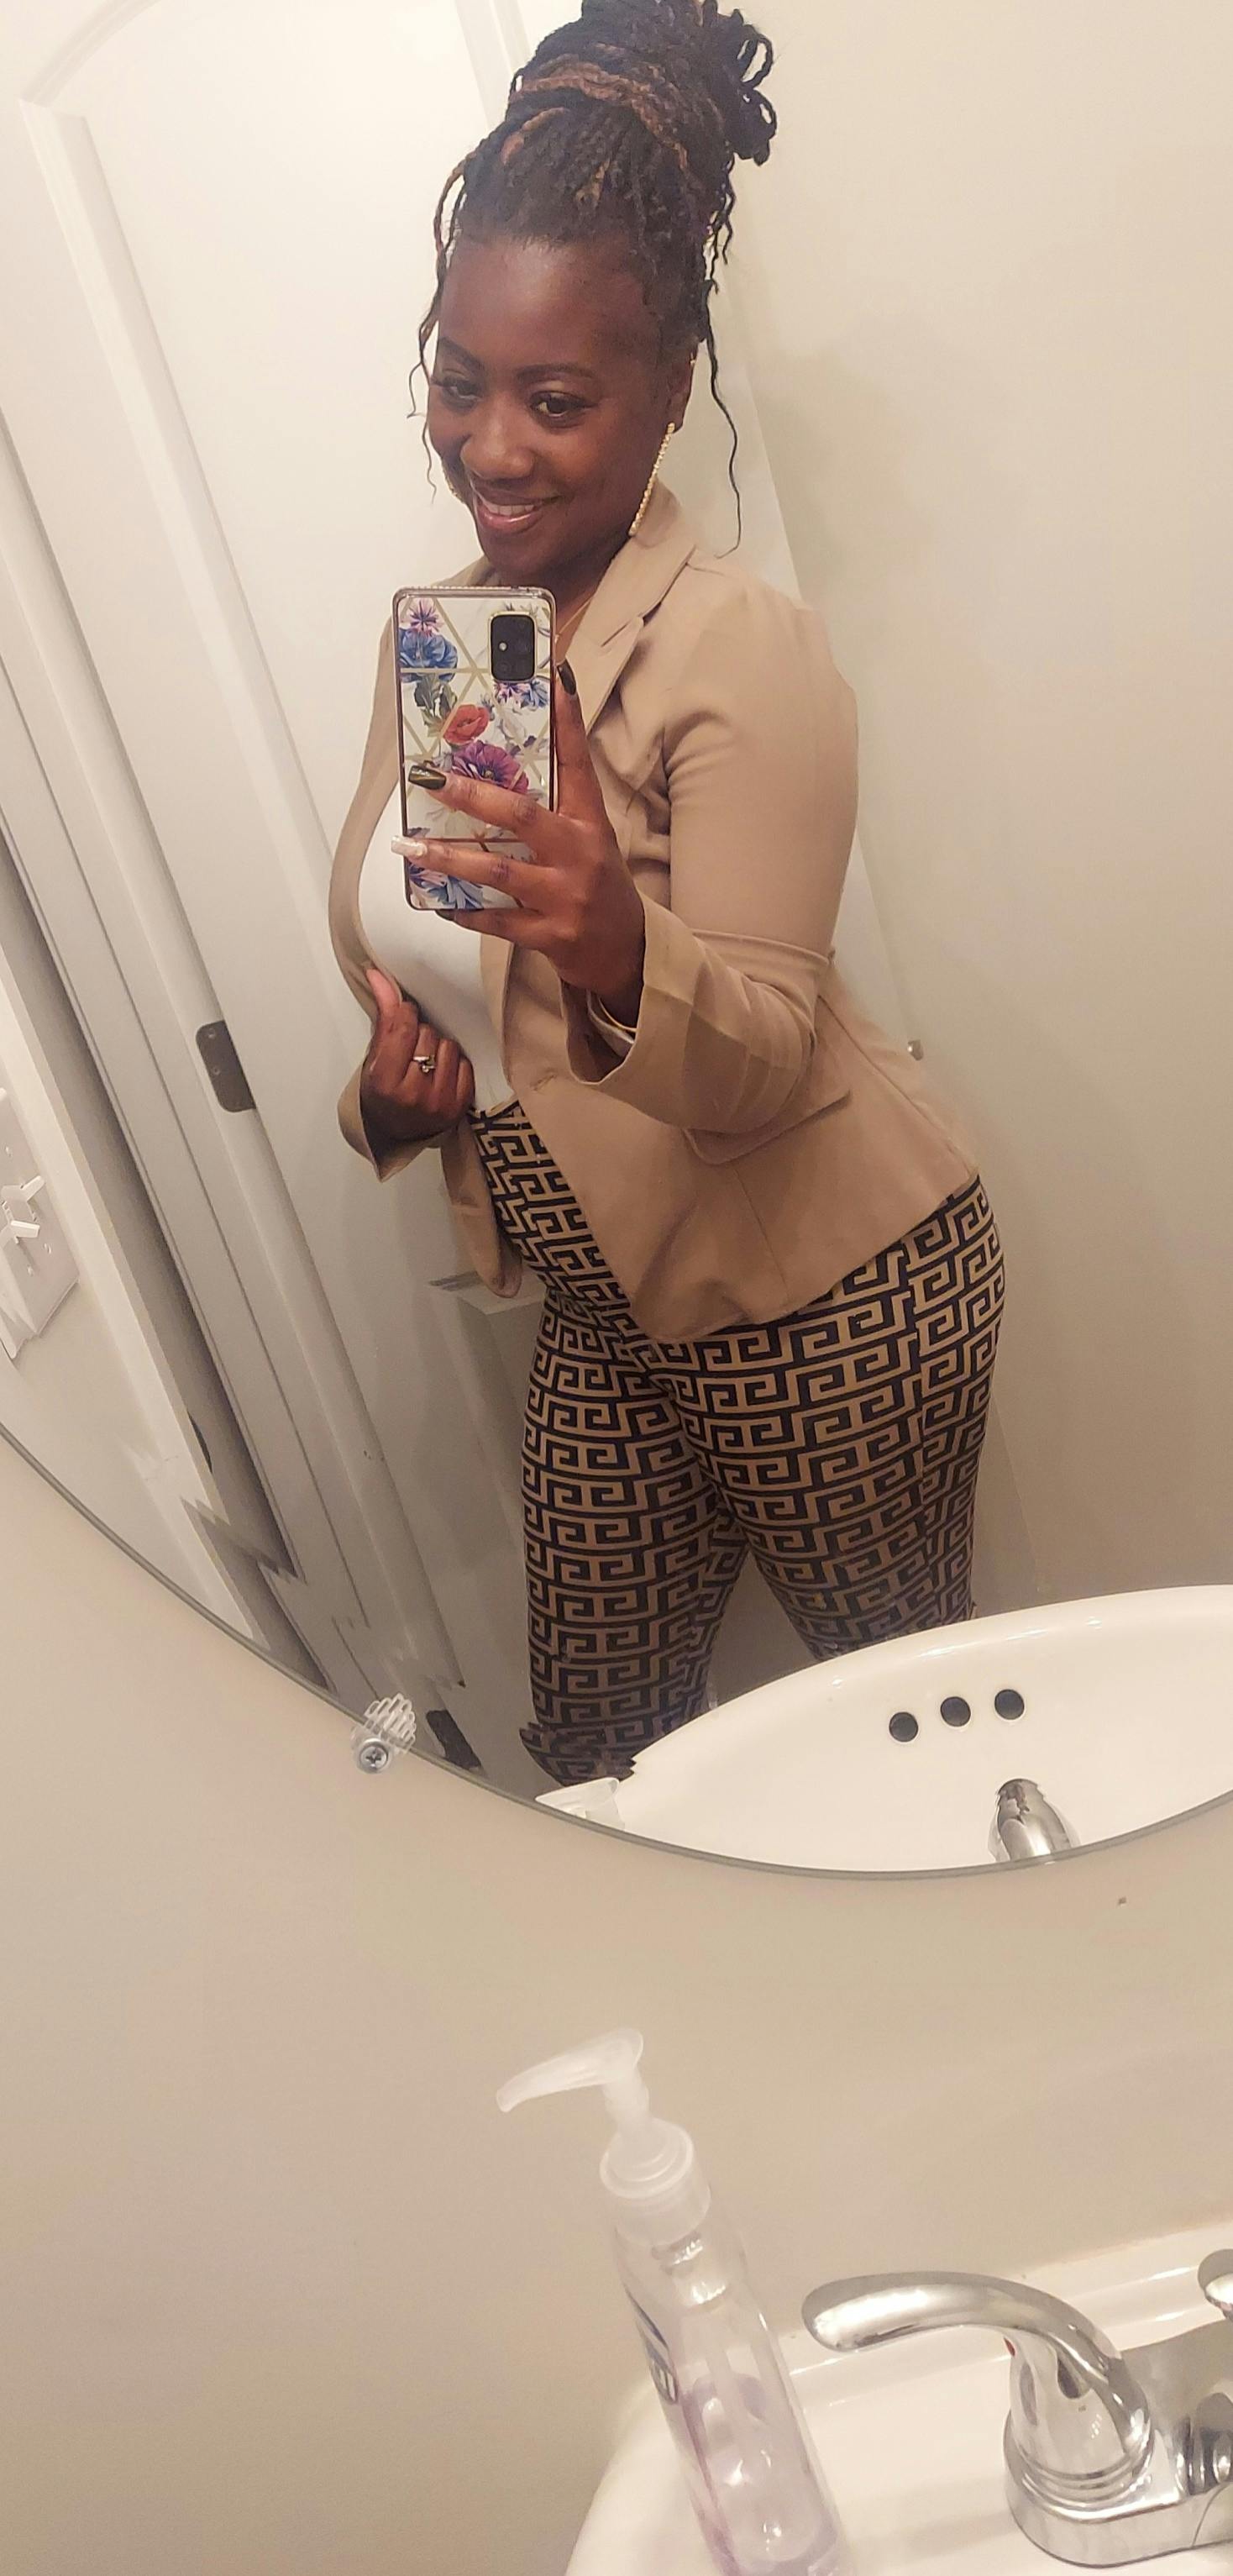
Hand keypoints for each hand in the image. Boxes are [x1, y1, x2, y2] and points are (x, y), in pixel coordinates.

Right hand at [358, 968, 473, 1148]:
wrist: (394, 1133)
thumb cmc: (381, 1094)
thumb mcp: (373, 1058)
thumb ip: (382, 1017)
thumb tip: (378, 975)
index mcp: (384, 1082)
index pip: (403, 1028)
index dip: (406, 1013)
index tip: (405, 1014)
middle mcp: (413, 1094)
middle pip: (428, 1035)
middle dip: (420, 1034)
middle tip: (411, 1049)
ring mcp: (439, 1102)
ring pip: (449, 1047)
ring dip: (439, 1048)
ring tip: (426, 1062)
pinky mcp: (459, 1107)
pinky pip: (465, 1065)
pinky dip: (455, 1064)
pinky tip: (441, 1074)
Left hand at [395, 666, 645, 1024]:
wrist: (627, 954)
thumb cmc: (600, 889)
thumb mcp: (589, 842)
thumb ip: (554, 812)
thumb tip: (495, 779)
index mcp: (591, 824)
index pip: (579, 764)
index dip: (568, 721)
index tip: (555, 677)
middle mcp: (580, 855)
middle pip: (522, 816)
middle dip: (472, 796)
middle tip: (432, 780)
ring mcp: (566, 897)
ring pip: (499, 873)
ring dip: (450, 859)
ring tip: (412, 849)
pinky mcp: (551, 935)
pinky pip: (498, 922)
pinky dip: (466, 912)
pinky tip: (441, 903)